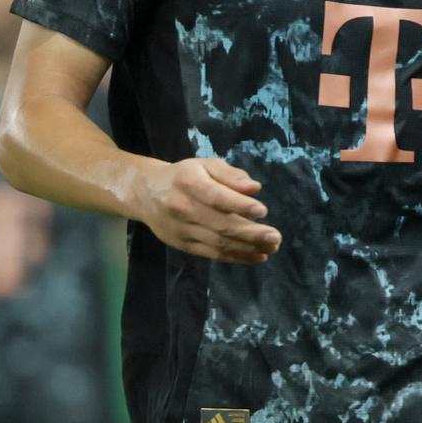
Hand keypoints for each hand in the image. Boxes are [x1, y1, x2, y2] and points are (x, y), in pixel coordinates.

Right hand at [133, 157, 280, 264]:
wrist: (146, 194)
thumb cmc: (184, 176)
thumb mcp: (205, 165)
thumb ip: (230, 174)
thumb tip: (254, 188)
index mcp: (189, 183)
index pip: (216, 197)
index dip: (239, 205)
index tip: (263, 211)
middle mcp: (183, 209)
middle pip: (220, 225)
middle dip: (250, 233)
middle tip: (275, 237)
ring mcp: (182, 230)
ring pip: (217, 243)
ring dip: (247, 248)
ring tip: (271, 248)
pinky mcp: (183, 245)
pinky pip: (211, 253)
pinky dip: (235, 257)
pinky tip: (255, 257)